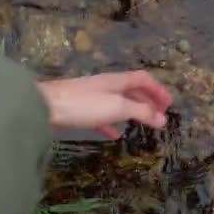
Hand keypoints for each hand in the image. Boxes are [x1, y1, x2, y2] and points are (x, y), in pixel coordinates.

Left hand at [38, 71, 172, 138]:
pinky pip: (103, 115)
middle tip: (160, 115)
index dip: (158, 89)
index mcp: (116, 81)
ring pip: (119, 102)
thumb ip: (141, 112)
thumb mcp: (117, 107)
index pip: (143, 79)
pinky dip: (113, 123)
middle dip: (148, 101)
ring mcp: (92, 97)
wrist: (44, 107)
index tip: (169, 104)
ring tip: (143, 123)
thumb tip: (162, 119)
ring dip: (134, 111)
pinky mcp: (80, 110)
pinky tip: (116, 133)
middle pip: (133, 90)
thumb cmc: (83, 104)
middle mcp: (106, 85)